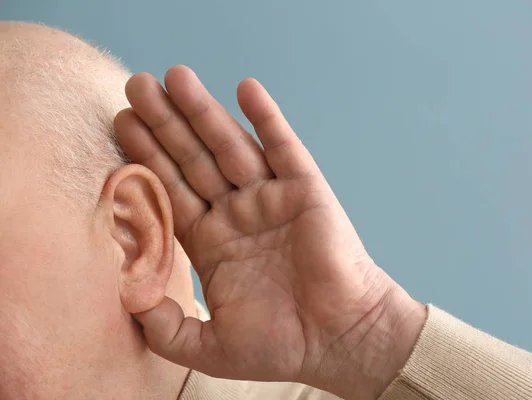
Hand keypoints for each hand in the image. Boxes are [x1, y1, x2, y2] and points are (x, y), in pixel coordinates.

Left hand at [114, 66, 425, 399]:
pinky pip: (282, 147)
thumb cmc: (281, 345)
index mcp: (213, 242)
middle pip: (192, 159)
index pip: (171, 191)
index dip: (145, 158)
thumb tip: (126, 299)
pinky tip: (244, 89)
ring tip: (174, 77)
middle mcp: (237, 213)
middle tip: (135, 85)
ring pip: (230, 145)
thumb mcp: (209, 347)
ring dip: (203, 111)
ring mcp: (270, 198)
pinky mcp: (305, 189)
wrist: (340, 340)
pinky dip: (265, 117)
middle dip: (164, 123)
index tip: (120, 124)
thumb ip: (165, 328)